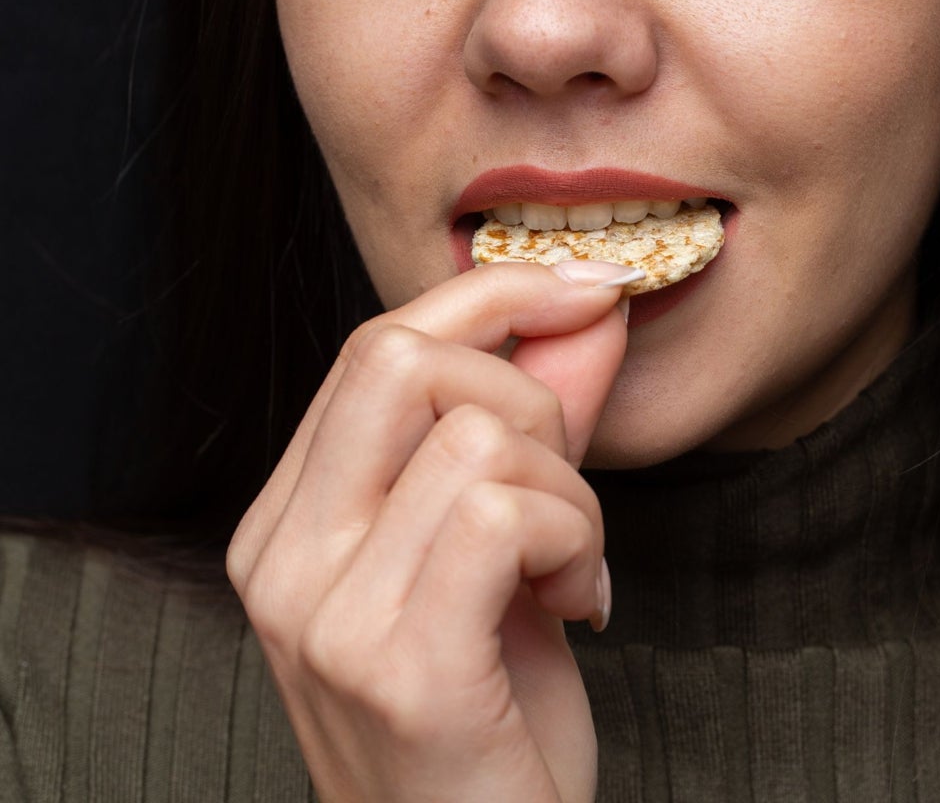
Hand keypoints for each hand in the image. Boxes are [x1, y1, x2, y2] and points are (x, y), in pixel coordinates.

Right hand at [226, 261, 637, 801]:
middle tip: (565, 496)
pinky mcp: (396, 664)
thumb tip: (586, 308)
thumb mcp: (509, 551)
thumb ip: (536, 424)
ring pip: (476, 434)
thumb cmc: (492, 719)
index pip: (377, 347)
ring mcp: (326, 612)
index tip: (587, 288)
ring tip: (572, 572)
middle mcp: (284, 557)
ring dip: (569, 494)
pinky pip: (503, 512)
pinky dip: (573, 542)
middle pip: (400, 356)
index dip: (492, 295)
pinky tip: (577, 606)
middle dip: (528, 396)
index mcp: (291, 522)